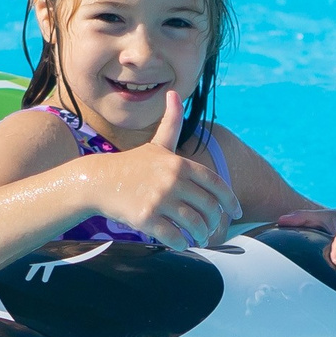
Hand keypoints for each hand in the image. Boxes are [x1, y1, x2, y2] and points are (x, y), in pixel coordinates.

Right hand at [77, 89, 239, 248]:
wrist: (98, 180)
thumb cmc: (132, 164)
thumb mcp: (156, 144)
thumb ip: (171, 122)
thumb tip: (174, 93)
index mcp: (180, 164)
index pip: (216, 184)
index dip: (230, 201)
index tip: (237, 212)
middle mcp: (172, 180)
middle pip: (208, 207)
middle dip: (213, 222)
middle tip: (210, 230)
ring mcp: (159, 199)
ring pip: (194, 224)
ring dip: (200, 235)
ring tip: (199, 238)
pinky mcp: (146, 218)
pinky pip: (173, 237)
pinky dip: (181, 243)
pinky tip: (181, 243)